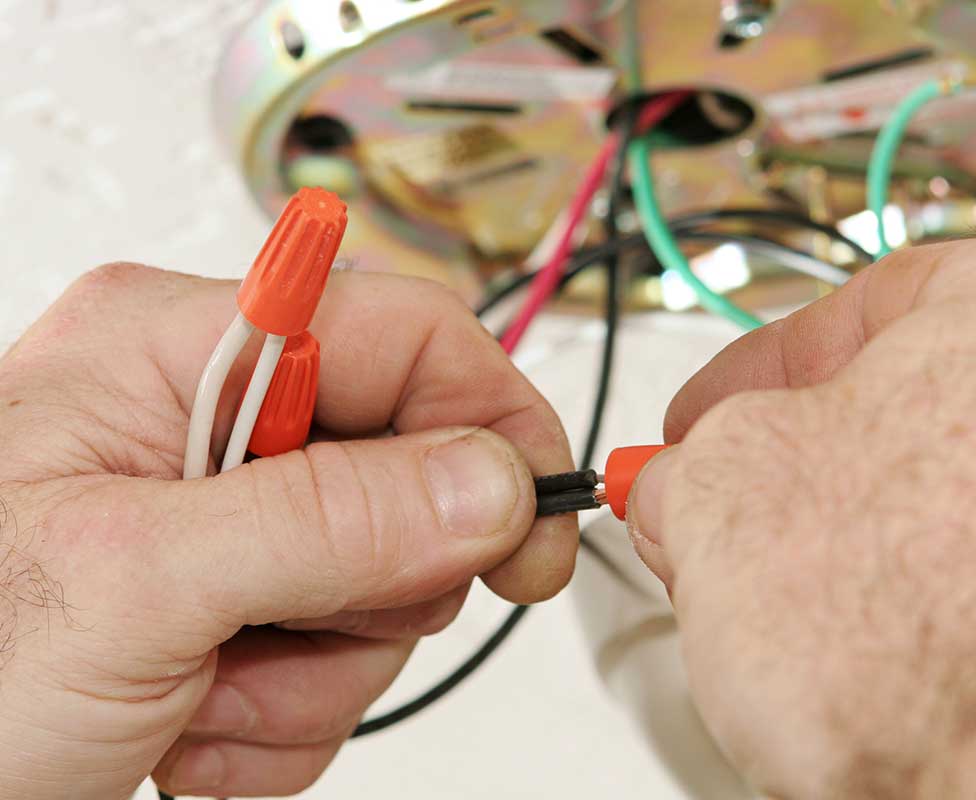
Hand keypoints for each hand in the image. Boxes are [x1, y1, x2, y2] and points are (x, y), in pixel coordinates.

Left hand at [0, 263, 575, 798]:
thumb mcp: (133, 584)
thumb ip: (325, 519)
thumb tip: (487, 482)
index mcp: (176, 351)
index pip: (406, 332)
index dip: (491, 417)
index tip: (536, 520)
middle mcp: (208, 419)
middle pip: (411, 472)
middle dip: (371, 586)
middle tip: (287, 631)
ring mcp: (226, 520)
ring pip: (381, 583)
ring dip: (313, 673)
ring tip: (199, 693)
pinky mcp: (233, 602)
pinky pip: (335, 658)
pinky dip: (282, 718)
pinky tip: (187, 723)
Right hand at [627, 240, 975, 797]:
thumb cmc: (942, 638)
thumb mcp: (726, 491)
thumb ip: (689, 459)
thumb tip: (683, 481)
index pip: (865, 305)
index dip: (752, 374)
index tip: (701, 422)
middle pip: (918, 410)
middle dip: (800, 471)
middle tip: (726, 518)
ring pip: (961, 505)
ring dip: (860, 546)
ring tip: (795, 612)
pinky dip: (937, 609)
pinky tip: (878, 657)